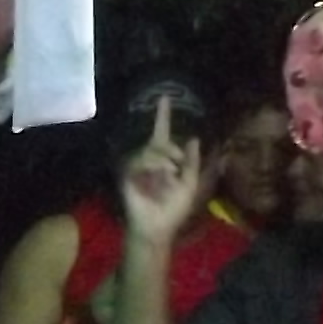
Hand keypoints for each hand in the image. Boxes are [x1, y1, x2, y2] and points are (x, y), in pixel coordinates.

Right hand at [116, 119, 208, 249]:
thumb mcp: (190, 184)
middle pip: (159, 141)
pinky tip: (159, 176)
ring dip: (164, 159)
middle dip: (172, 150)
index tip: (164, 97)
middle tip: (178, 165)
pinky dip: (153, 165)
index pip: (162, 134)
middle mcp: (149, 161)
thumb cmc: (173, 210)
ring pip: (150, 149)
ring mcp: (137, 167)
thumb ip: (192, 162)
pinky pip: (140, 159)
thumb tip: (194, 138)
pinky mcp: (128, 174)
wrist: (157, 227)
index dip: (163, 116)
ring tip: (169, 174)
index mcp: (165, 161)